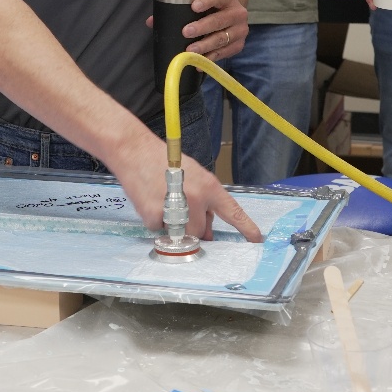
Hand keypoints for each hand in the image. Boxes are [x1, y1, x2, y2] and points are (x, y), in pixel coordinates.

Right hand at [112, 139, 262, 242]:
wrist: (135, 151)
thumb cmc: (165, 161)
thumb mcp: (194, 175)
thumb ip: (205, 202)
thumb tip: (208, 231)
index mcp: (209, 187)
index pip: (232, 211)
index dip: (246, 227)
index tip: (257, 240)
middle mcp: (196, 199)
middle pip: (201, 230)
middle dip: (193, 225)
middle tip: (179, 207)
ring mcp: (175, 208)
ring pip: (181, 234)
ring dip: (174, 225)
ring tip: (163, 202)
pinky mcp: (154, 215)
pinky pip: (159, 230)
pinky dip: (155, 221)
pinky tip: (150, 201)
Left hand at [183, 0, 248, 61]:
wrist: (233, 16)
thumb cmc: (214, 8)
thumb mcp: (206, 1)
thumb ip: (189, 5)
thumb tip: (160, 19)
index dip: (206, 1)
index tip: (194, 7)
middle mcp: (238, 14)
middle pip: (219, 21)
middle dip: (202, 27)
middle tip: (186, 32)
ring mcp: (240, 31)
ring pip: (222, 39)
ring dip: (205, 45)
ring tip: (190, 50)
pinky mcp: (239, 45)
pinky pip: (224, 53)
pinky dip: (210, 58)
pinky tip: (199, 63)